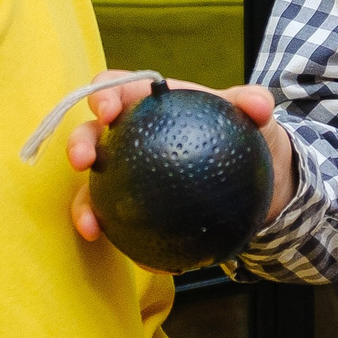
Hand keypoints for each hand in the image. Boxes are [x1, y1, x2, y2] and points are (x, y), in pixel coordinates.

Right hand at [64, 71, 293, 243]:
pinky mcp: (133, 208)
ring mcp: (127, 174)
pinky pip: (116, 220)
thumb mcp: (257, 118)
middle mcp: (130, 136)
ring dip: (81, 202)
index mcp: (149, 104)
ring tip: (88, 221)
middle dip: (78, 143)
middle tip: (84, 160)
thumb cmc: (247, 138)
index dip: (103, 94)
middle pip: (91, 133)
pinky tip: (119, 248)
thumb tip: (259, 105)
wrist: (256, 182)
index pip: (117, 88)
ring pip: (92, 183)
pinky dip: (111, 232)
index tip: (108, 110)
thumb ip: (255, 103)